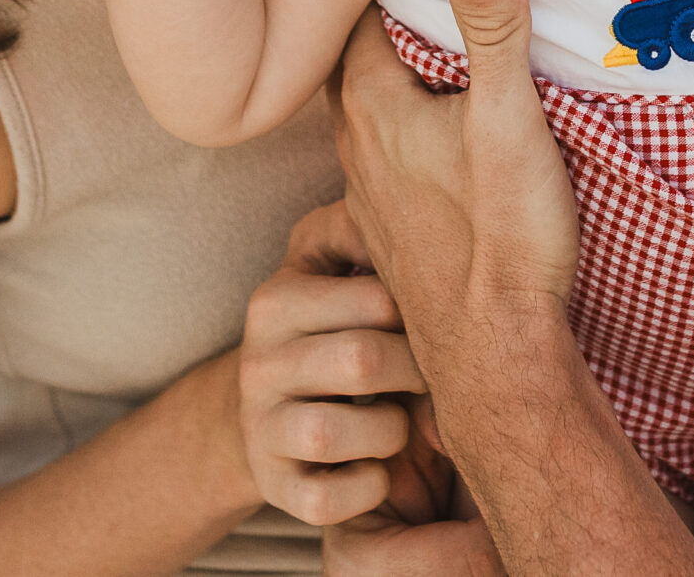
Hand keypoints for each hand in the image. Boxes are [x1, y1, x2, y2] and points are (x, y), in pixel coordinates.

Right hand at [237, 203, 434, 526]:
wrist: (258, 413)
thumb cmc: (323, 328)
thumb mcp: (324, 266)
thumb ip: (357, 225)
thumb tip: (410, 194)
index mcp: (276, 300)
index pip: (372, 298)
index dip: (419, 314)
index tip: (434, 321)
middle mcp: (258, 363)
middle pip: (360, 360)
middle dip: (414, 372)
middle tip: (432, 377)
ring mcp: (261, 428)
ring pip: (337, 433)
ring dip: (389, 432)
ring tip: (399, 422)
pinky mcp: (274, 487)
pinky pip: (327, 500)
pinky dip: (365, 488)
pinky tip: (378, 470)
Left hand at [334, 0, 580, 346]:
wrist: (495, 357)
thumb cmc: (501, 237)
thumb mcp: (509, 119)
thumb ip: (493, 32)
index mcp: (375, 108)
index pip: (360, 18)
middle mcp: (356, 148)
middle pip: (353, 65)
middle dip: (376, 26)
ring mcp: (368, 196)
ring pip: (365, 117)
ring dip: (389, 83)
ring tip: (428, 53)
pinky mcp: (391, 234)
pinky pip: (383, 164)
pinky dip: (400, 136)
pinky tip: (434, 140)